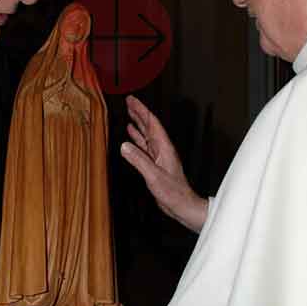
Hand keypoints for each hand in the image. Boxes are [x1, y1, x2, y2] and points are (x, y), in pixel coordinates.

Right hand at [121, 95, 207, 232]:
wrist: (182, 204)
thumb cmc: (173, 192)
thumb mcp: (153, 175)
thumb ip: (139, 160)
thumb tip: (124, 146)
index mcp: (164, 148)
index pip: (151, 123)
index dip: (141, 110)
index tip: (132, 100)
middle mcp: (162, 149)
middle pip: (149, 126)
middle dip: (139, 113)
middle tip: (129, 102)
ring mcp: (159, 156)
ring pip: (147, 135)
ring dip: (138, 124)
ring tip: (129, 115)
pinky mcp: (155, 164)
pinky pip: (144, 146)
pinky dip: (137, 139)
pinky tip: (131, 136)